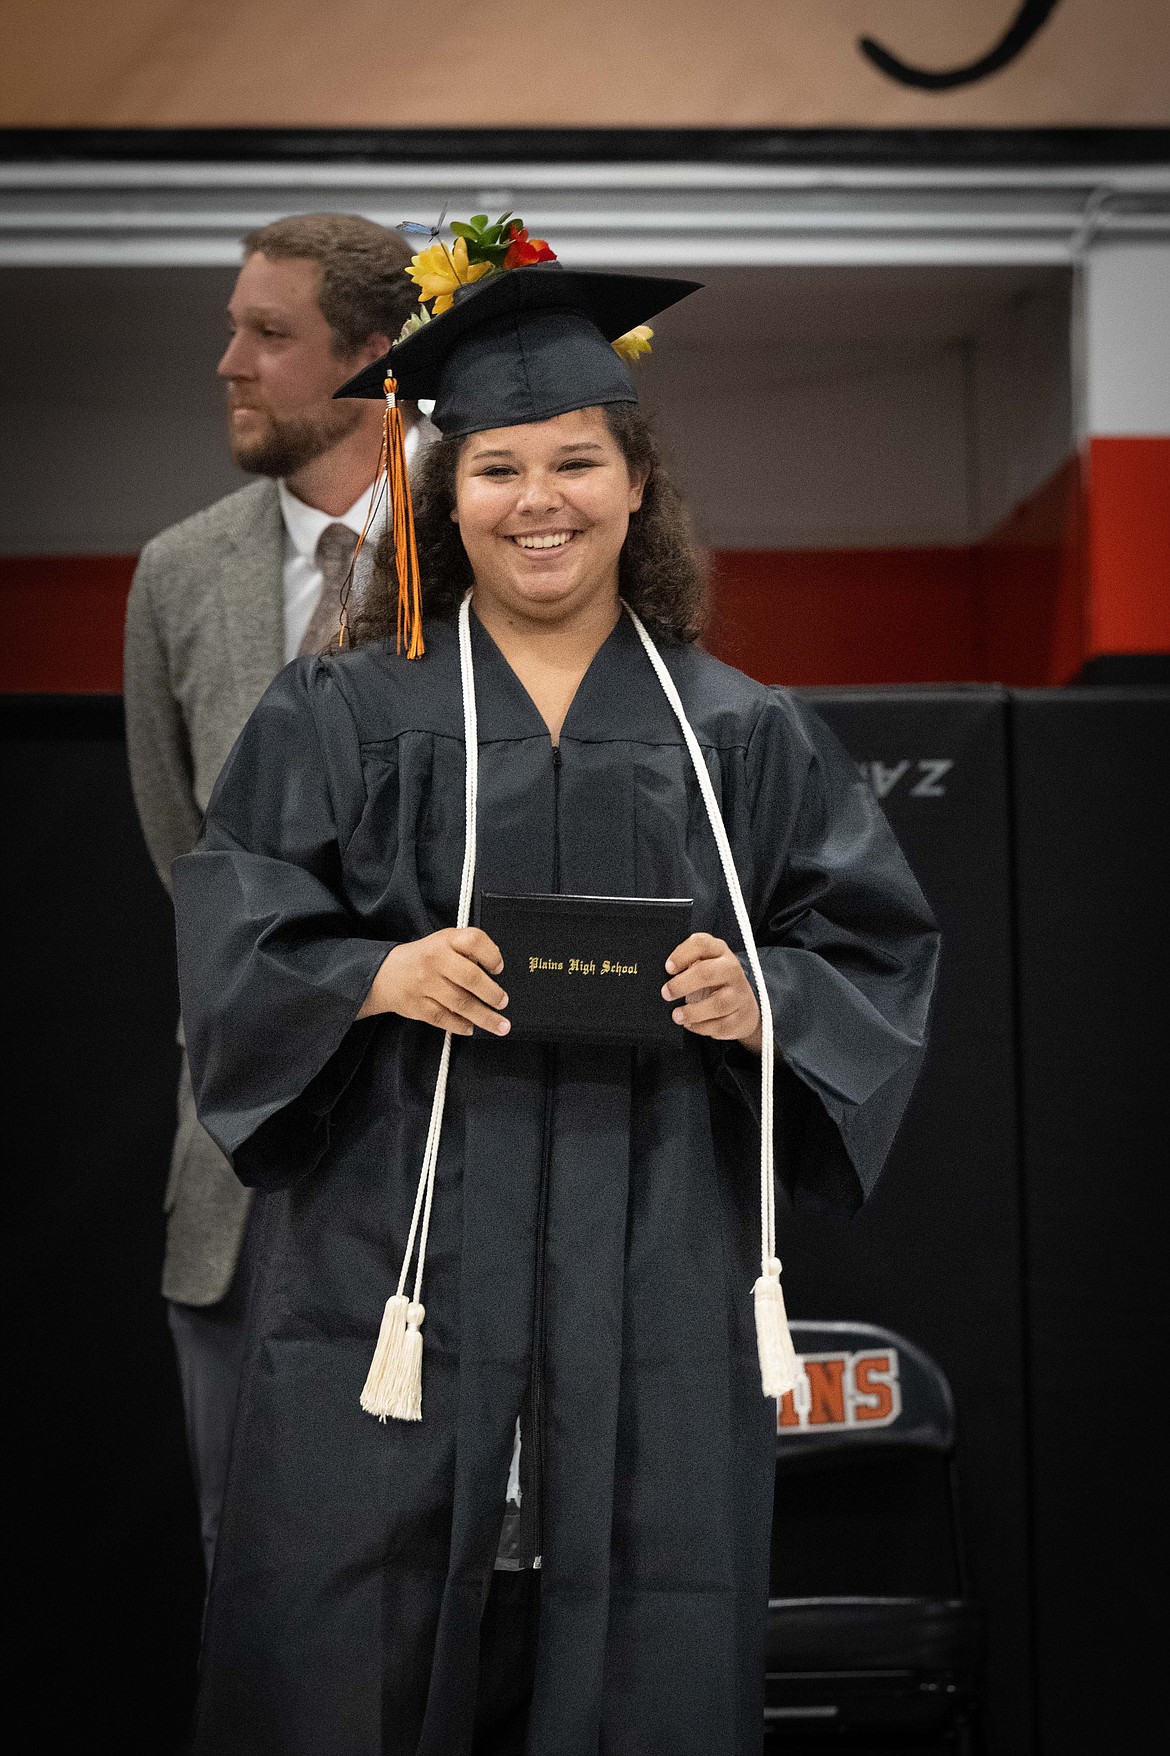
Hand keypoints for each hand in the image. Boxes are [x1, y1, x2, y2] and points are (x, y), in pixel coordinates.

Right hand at [359, 928, 509, 1036]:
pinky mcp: (417, 1005)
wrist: (383, 973)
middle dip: (492, 994)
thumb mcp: (444, 943)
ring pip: (460, 1003)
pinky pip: (444, 1019)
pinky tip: (471, 1028)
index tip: (499, 969)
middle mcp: (435, 960)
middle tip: (503, 1002)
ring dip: (484, 1017)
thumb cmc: (425, 958)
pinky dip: (460, 1025)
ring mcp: (424, 984)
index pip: (474, 940)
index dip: (491, 954)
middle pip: (470, 977)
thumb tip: (495, 973)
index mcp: (445, 941)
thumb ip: (467, 950)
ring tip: (501, 1026)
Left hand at [662, 932, 761, 1053]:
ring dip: (693, 1011)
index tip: (668, 968)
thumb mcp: (704, 964)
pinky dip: (702, 1027)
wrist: (743, 1006)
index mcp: (719, 952)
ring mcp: (738, 994)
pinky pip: (721, 1025)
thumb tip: (658, 975)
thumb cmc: (715, 982)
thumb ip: (685, 964)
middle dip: (682, 984)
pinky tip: (690, 1024)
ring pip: (718, 1003)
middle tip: (666, 993)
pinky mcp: (740, 1017)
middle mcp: (731, 970)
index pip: (701, 944)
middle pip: (707, 973)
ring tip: (676, 1015)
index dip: (682, 955)